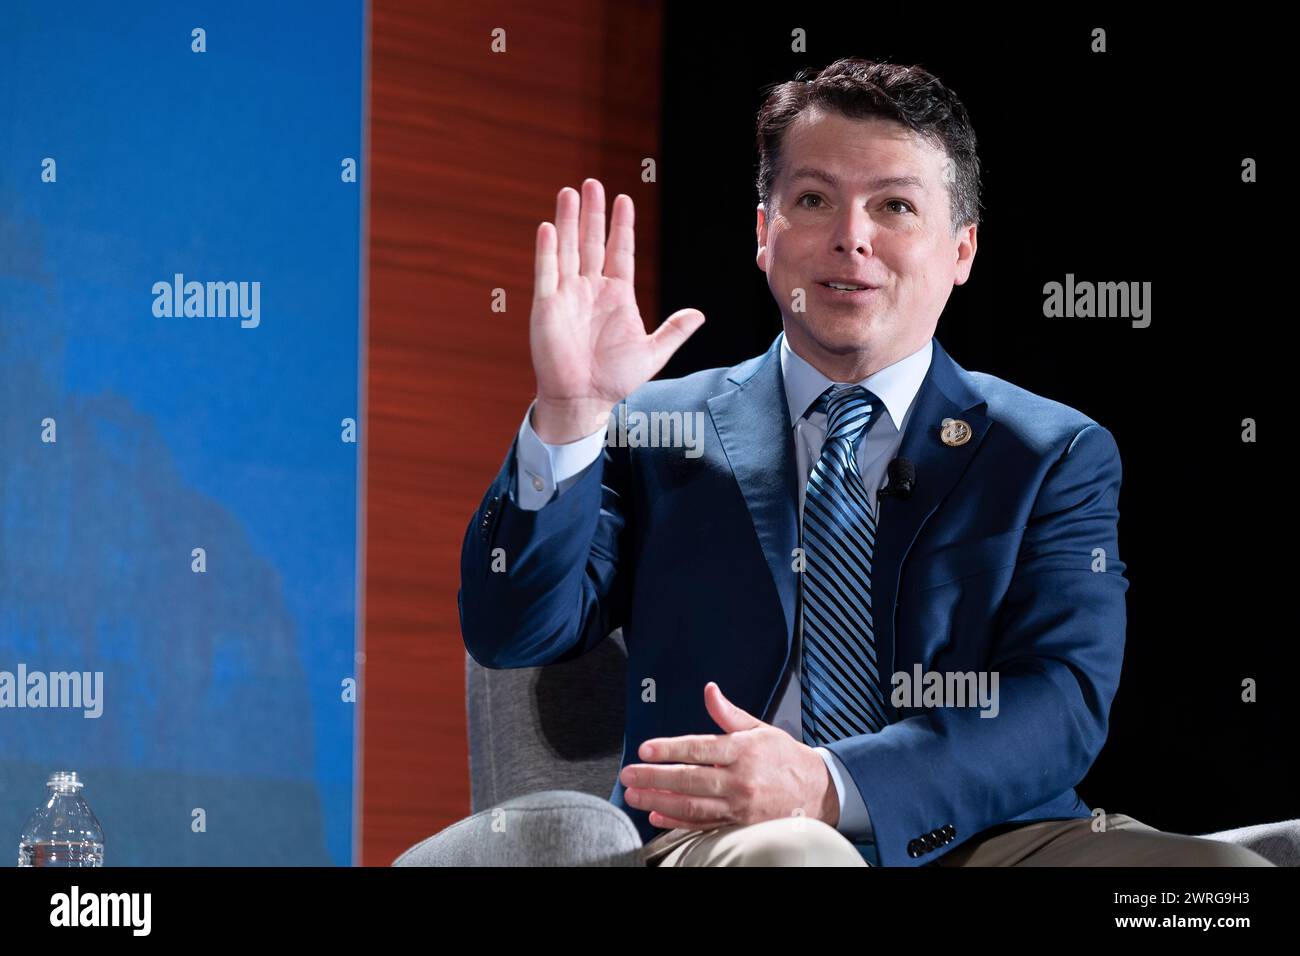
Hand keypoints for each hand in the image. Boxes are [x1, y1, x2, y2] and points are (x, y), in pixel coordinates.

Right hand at [529, 178, 705, 442]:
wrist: (584, 399)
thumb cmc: (616, 378)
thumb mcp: (653, 353)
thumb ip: (674, 331)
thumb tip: (700, 315)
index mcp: (618, 295)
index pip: (620, 251)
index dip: (622, 226)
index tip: (624, 200)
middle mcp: (591, 289)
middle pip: (592, 242)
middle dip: (593, 213)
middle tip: (593, 183)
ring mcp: (568, 294)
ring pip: (568, 249)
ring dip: (569, 221)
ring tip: (569, 193)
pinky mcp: (547, 305)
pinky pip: (546, 271)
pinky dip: (547, 249)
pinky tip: (550, 226)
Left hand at [619, 682, 838, 830]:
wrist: (817, 792)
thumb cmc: (785, 758)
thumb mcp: (760, 729)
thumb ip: (729, 713)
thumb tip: (710, 690)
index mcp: (743, 750)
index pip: (698, 748)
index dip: (669, 748)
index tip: (646, 749)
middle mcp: (739, 778)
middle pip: (689, 779)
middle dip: (654, 777)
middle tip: (629, 775)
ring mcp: (739, 805)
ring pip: (692, 805)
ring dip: (659, 801)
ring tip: (634, 796)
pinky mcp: (739, 824)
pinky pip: (703, 824)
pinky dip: (677, 822)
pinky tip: (656, 816)